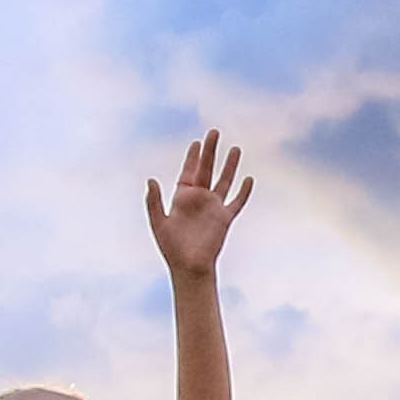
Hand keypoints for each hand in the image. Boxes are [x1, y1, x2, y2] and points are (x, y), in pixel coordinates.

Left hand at [145, 130, 251, 280]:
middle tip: (214, 132)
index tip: (197, 142)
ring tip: (236, 148)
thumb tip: (150, 179)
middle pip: (207, 170)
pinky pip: (237, 202)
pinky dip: (243, 191)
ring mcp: (213, 208)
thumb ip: (154, 202)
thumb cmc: (171, 248)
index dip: (192, 157)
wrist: (189, 267)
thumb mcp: (159, 223)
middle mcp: (199, 199)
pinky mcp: (225, 218)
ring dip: (230, 165)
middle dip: (211, 151)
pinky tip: (249, 179)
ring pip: (224, 181)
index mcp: (183, 198)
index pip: (189, 172)